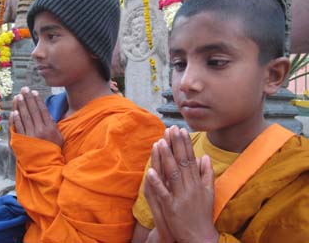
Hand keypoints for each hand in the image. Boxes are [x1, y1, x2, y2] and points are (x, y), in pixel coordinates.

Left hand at [9, 87, 62, 147]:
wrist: (45, 164)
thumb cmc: (53, 150)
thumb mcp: (58, 137)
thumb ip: (53, 125)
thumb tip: (47, 114)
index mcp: (50, 128)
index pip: (43, 110)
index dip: (38, 101)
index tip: (34, 92)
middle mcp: (40, 130)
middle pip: (33, 111)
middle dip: (28, 99)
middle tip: (25, 89)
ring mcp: (31, 135)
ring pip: (25, 117)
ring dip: (21, 106)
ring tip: (19, 97)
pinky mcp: (22, 140)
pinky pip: (18, 127)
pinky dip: (16, 119)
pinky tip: (15, 111)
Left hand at [146, 126, 217, 242]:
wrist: (200, 237)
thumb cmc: (203, 214)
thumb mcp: (209, 192)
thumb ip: (207, 173)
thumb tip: (205, 156)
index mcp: (197, 182)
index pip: (191, 159)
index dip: (186, 144)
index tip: (182, 130)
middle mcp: (190, 187)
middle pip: (182, 162)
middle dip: (176, 144)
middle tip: (171, 129)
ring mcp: (181, 197)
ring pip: (172, 174)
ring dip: (166, 158)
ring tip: (160, 142)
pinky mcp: (171, 208)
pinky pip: (163, 193)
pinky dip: (157, 182)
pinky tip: (150, 171)